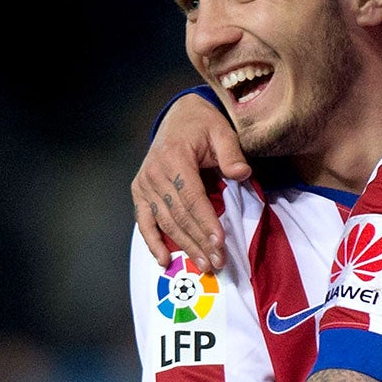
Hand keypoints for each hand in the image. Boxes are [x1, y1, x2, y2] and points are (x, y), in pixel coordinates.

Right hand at [133, 92, 247, 271]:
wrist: (179, 117)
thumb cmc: (202, 126)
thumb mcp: (222, 131)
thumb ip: (231, 153)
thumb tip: (242, 174)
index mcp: (174, 157)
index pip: (191, 197)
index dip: (206, 222)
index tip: (220, 243)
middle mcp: (154, 173)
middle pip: (178, 215)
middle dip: (199, 241)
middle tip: (217, 262)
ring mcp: (144, 184)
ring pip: (164, 222)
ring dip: (183, 246)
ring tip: (203, 264)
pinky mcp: (140, 192)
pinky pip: (144, 221)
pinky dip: (152, 242)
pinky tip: (164, 260)